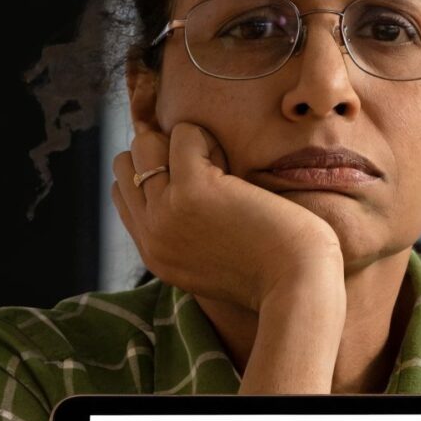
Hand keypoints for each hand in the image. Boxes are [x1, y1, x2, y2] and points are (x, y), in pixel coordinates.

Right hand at [111, 119, 342, 310]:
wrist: (297, 285)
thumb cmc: (272, 270)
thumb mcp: (210, 262)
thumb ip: (184, 234)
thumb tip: (178, 188)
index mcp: (154, 254)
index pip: (122, 193)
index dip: (153, 173)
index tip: (193, 180)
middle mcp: (152, 235)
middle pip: (126, 165)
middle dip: (161, 153)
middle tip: (207, 170)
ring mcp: (166, 212)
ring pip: (145, 145)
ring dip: (182, 143)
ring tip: (220, 167)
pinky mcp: (192, 190)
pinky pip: (184, 135)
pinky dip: (209, 139)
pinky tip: (235, 169)